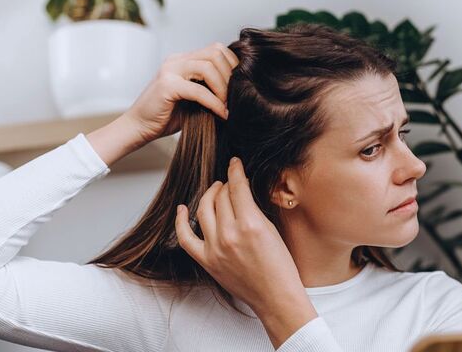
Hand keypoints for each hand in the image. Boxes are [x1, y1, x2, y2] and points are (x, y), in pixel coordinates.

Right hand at [121, 42, 238, 144]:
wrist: (138, 128)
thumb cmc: (167, 116)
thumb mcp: (194, 98)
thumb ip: (210, 88)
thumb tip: (240, 89)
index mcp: (183, 60)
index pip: (216, 49)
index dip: (233, 65)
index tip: (240, 85)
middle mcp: (176, 60)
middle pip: (215, 53)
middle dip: (231, 75)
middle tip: (237, 96)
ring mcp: (170, 70)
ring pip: (208, 67)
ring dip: (223, 88)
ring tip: (228, 105)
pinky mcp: (166, 86)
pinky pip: (199, 90)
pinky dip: (214, 103)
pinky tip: (222, 114)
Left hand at [174, 157, 317, 346]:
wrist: (276, 297)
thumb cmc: (281, 267)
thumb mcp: (272, 229)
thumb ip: (253, 210)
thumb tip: (240, 192)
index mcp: (250, 224)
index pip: (237, 187)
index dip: (235, 171)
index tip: (235, 164)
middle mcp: (230, 234)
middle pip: (221, 197)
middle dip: (226, 185)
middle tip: (230, 182)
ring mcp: (215, 248)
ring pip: (204, 209)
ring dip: (209, 195)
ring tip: (215, 191)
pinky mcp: (207, 261)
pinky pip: (186, 237)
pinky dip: (181, 221)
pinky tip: (182, 209)